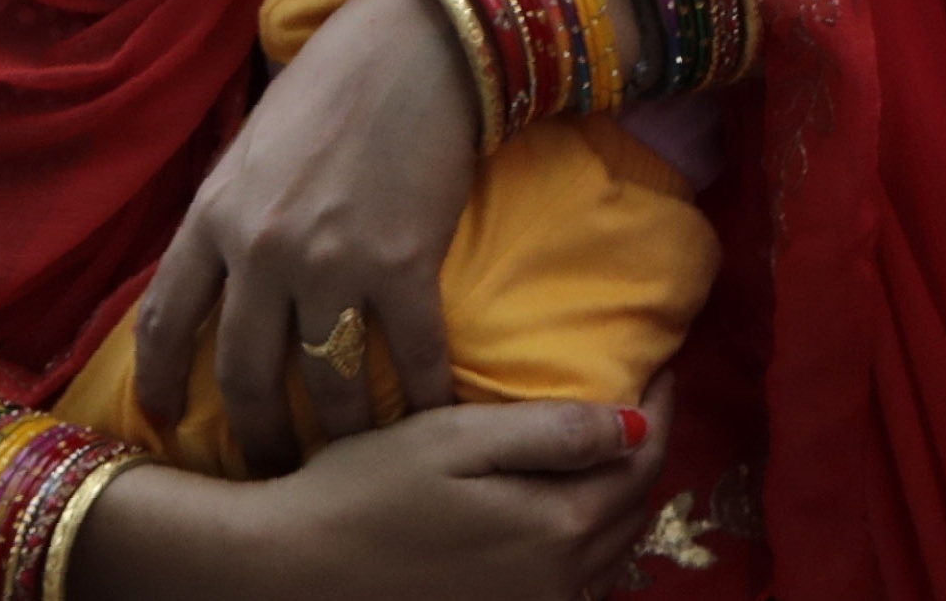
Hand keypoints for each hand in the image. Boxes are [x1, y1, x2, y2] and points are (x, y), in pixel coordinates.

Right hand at [75, 383, 672, 600]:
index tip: (660, 366)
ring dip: (616, 500)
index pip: (642, 464)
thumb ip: (552, 433)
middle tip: (639, 402)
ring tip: (606, 449)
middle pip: (631, 511)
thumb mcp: (457, 440)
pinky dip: (581, 541)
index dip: (658, 410)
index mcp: (557, 531)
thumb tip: (635, 425)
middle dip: (642, 454)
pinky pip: (568, 581)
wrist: (285, 571)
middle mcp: (556, 584)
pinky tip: (559, 509)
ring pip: (605, 551)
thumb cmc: (363, 492)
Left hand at [131, 0, 475, 473]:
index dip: (163, 381)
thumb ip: (228, 214)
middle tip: (271, 464)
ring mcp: (330, 263)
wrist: (421, 44)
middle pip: (242, 375)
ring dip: (338, 431)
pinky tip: (430, 415)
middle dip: (255, 433)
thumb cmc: (337, 82)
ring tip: (351, 455)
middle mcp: (260, 252)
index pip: (164, 323)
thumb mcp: (252, 147)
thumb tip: (219, 273)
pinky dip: (422, 395)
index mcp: (212, 217)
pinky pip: (408, 355)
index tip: (171, 416)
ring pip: (322, 382)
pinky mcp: (403, 265)